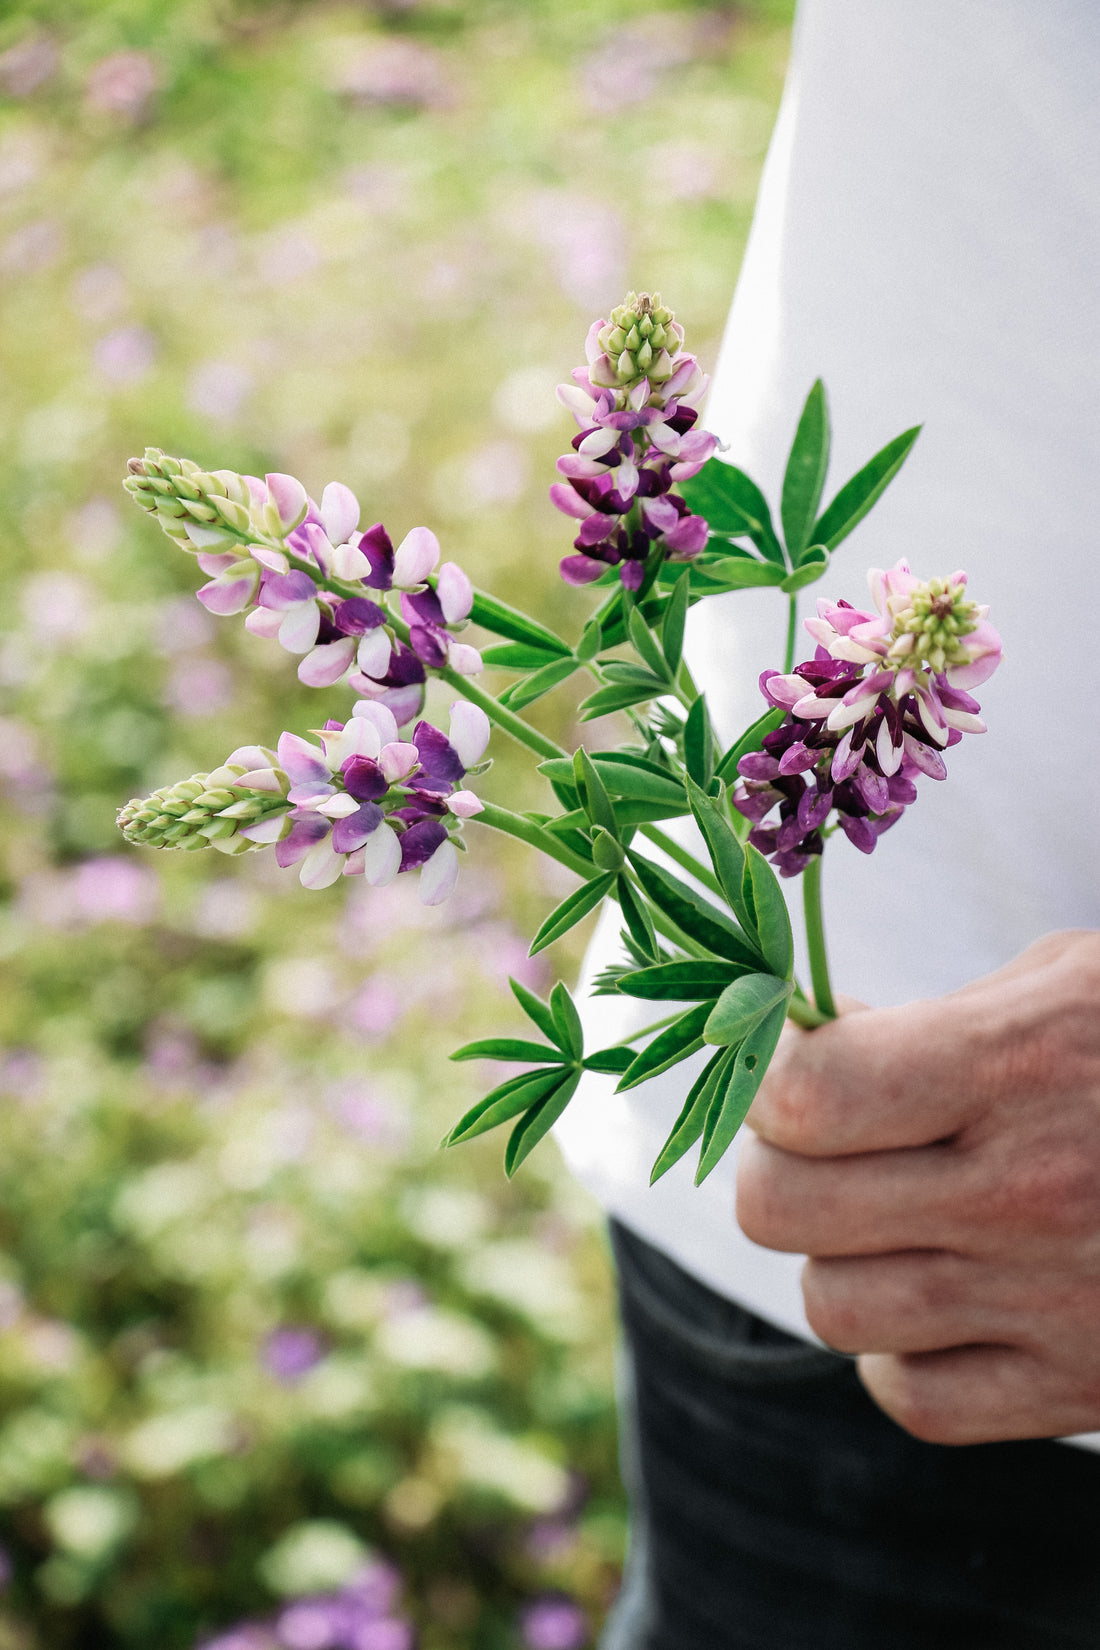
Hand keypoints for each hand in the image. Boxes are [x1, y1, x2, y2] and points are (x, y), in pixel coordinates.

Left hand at [736, 930, 1099, 1443]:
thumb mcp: (1066, 983)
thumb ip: (929, 1018)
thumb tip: (804, 1042)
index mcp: (1017, 1065)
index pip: (806, 1098)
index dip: (770, 1078)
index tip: (792, 1066)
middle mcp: (1023, 1193)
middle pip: (785, 1208)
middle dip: (779, 1163)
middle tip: (819, 1141)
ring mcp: (1054, 1302)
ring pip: (834, 1306)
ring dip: (837, 1254)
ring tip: (888, 1214)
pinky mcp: (1083, 1386)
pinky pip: (915, 1399)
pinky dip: (898, 1354)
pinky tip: (934, 1298)